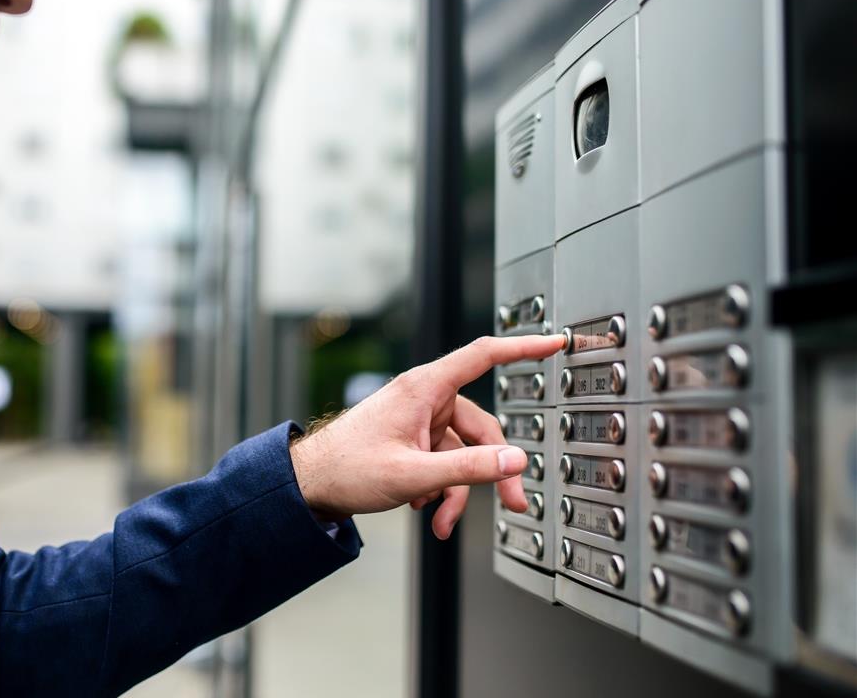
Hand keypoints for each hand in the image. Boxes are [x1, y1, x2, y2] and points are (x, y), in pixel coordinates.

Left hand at [289, 334, 564, 539]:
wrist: (308, 485)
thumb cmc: (346, 468)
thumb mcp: (413, 474)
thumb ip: (468, 468)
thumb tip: (514, 461)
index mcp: (424, 389)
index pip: (482, 356)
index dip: (522, 347)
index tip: (553, 342)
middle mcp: (424, 400)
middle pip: (480, 428)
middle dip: (491, 471)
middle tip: (510, 504)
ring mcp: (418, 421)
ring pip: (461, 453)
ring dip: (456, 490)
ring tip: (440, 519)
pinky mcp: (411, 441)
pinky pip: (443, 462)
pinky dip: (439, 487)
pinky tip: (422, 507)